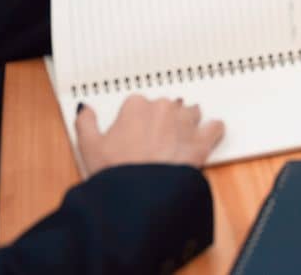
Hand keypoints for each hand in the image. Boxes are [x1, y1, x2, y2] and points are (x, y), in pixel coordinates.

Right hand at [76, 95, 223, 172]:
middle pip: (167, 107)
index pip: (139, 104)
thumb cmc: (116, 173)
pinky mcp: (201, 141)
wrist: (139, 196)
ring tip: (179, 141)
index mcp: (136, 106)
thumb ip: (86, 122)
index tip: (135, 133)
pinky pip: (215, 127)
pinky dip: (213, 131)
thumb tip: (85, 110)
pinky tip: (207, 137)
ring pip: (191, 113)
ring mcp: (184, 123)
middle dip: (163, 122)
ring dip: (187, 123)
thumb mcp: (89, 147)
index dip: (137, 120)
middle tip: (154, 143)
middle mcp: (162, 108)